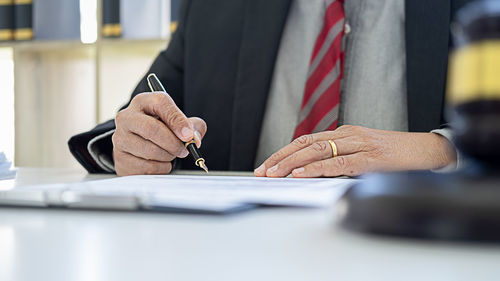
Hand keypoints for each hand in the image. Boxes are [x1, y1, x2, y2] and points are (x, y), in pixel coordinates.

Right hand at [112, 92, 206, 175]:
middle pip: (152, 129)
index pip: (160, 104)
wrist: (139, 146)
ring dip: (168, 157)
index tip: (189, 135)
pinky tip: (160, 162)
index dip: (177, 120)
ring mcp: (120, 138)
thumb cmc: (163, 130)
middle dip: (173, 143)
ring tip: (170, 154)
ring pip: (150, 151)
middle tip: (184, 150)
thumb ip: (193, 126)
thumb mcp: (179, 122)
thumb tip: (193, 139)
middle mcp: (127, 117)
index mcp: (143, 102)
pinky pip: (146, 167)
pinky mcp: (119, 159)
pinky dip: (160, 168)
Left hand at [254, 125, 456, 177]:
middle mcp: (348, 135)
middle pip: (305, 143)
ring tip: (274, 173)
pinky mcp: (370, 157)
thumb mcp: (363, 153)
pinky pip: (339, 162)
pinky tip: (302, 173)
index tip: (266, 165)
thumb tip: (315, 174)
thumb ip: (341, 160)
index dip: (284, 152)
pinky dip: (317, 168)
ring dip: (292, 163)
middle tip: (262, 171)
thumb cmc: (396, 155)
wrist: (428, 151)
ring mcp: (359, 144)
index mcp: (344, 133)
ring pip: (317, 150)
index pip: (306, 140)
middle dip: (280, 158)